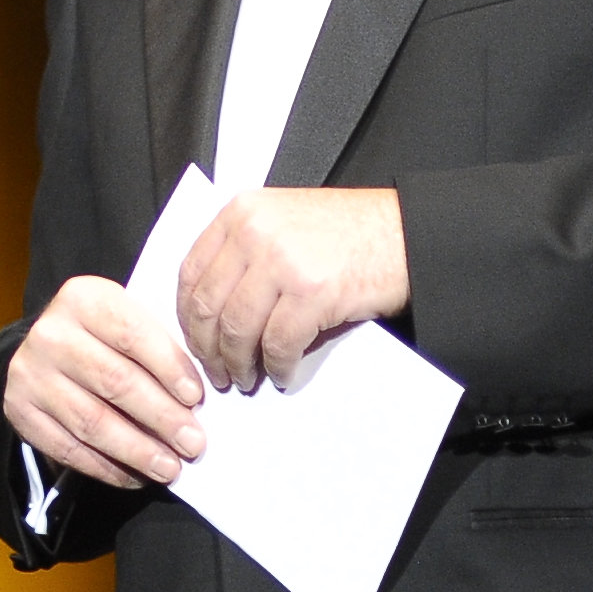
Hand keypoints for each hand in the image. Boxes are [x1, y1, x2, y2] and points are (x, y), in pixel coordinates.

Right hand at [0, 276, 207, 489]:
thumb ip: (159, 347)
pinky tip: (135, 476)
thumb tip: (197, 402)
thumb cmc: (107, 337)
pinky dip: (106, 468)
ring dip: (137, 450)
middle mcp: (49, 333)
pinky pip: (67, 448)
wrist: (48, 347)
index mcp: (82, 299)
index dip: (167, 367)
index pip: (131, 334)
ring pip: (91, 421)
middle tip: (193, 444)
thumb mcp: (130, 320)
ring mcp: (29, 373)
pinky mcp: (18, 410)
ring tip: (170, 468)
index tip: (197, 398)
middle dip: (160, 417)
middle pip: (113, 381)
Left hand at [176, 186, 408, 389]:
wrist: (406, 232)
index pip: (190, 271)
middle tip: (216, 371)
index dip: (186, 317)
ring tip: (245, 379)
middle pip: (208, 304)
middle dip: (207, 348)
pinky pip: (279, 342)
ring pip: (238, 328)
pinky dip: (277, 366)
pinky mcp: (313, 291)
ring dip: (238, 363)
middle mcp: (254, 231)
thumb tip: (213, 310)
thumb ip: (245, 251)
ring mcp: (282, 260)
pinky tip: (281, 374)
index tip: (193, 342)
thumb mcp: (282, 222)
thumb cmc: (349, 231)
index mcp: (241, 212)